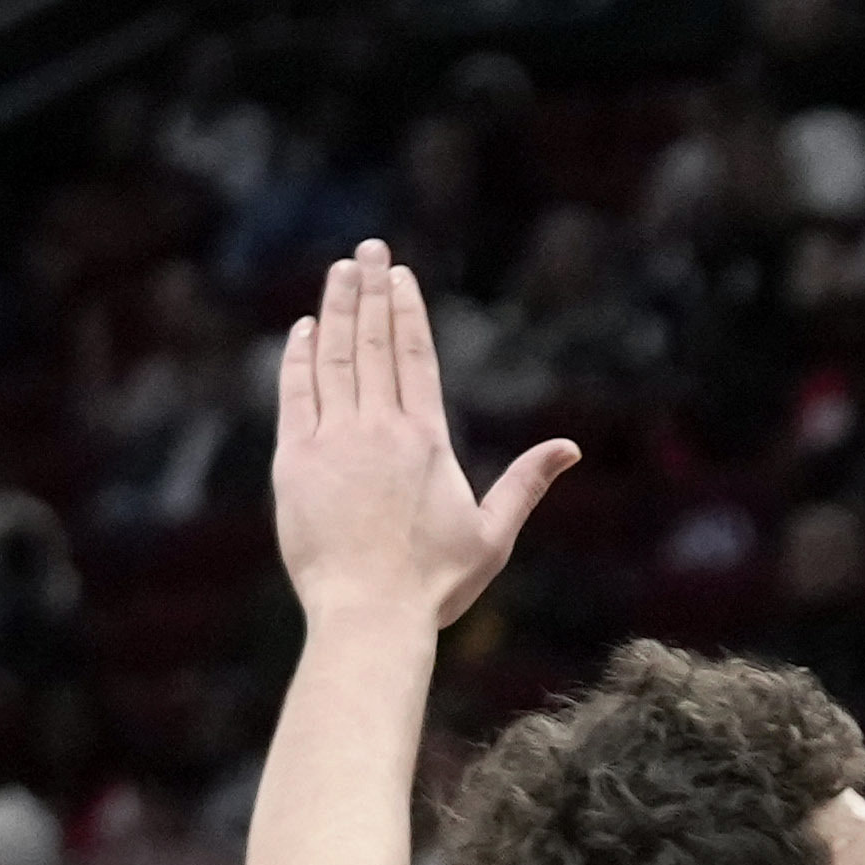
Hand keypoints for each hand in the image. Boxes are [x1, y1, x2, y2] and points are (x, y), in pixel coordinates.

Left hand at [270, 243, 577, 632]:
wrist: (368, 614)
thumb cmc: (436, 583)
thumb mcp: (494, 534)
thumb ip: (527, 483)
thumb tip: (570, 448)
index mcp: (426, 440)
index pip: (414, 356)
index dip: (406, 310)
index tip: (399, 275)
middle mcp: (378, 428)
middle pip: (372, 343)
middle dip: (369, 290)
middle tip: (366, 250)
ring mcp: (332, 440)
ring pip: (333, 358)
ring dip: (335, 311)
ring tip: (338, 274)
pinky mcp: (293, 462)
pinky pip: (295, 394)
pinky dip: (299, 358)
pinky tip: (305, 331)